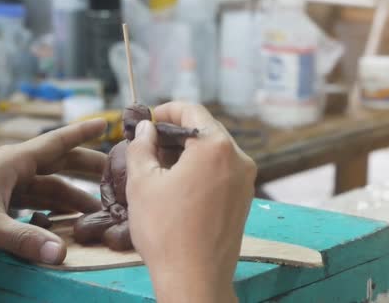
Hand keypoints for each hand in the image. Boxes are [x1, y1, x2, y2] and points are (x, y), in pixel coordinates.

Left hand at [0, 119, 105, 264]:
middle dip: (86, 168)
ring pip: (47, 185)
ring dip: (70, 196)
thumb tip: (60, 254)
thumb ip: (25, 239)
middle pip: (58, 163)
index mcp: (13, 161)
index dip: (82, 133)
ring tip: (94, 209)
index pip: (56, 142)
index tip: (106, 122)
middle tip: (113, 174)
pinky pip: (34, 200)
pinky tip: (63, 220)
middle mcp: (13, 167)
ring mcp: (5, 183)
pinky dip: (51, 208)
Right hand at [126, 102, 256, 302]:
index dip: (166, 110)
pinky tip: (180, 185)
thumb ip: (142, 146)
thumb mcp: (142, 182)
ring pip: (214, 152)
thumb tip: (147, 129)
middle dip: (176, 132)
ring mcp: (245, 180)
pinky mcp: (244, 199)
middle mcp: (239, 158)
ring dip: (189, 152)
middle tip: (149, 144)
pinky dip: (201, 169)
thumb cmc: (166, 230)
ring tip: (161, 166)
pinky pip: (222, 172)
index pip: (192, 110)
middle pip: (205, 130)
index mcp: (216, 147)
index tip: (149, 120)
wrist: (195, 279)